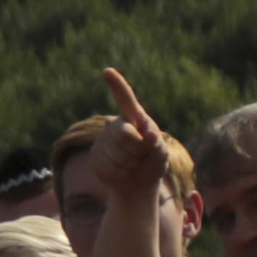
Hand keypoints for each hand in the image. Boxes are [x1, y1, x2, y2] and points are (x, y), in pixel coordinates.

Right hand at [69, 72, 171, 222]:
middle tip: (141, 157)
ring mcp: (103, 141)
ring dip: (129, 164)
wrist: (137, 185)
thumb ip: (157, 143)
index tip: (108, 71)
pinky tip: (121, 173)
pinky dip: (119, 173)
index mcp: (134, 120)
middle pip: (123, 134)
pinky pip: (106, 165)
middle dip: (136, 150)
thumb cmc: (152, 165)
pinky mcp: (95, 156)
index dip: (117, 86)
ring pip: (115, 152)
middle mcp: (116, 126)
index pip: (126, 100)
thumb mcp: (161, 155)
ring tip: (132, 166)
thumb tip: (149, 133)